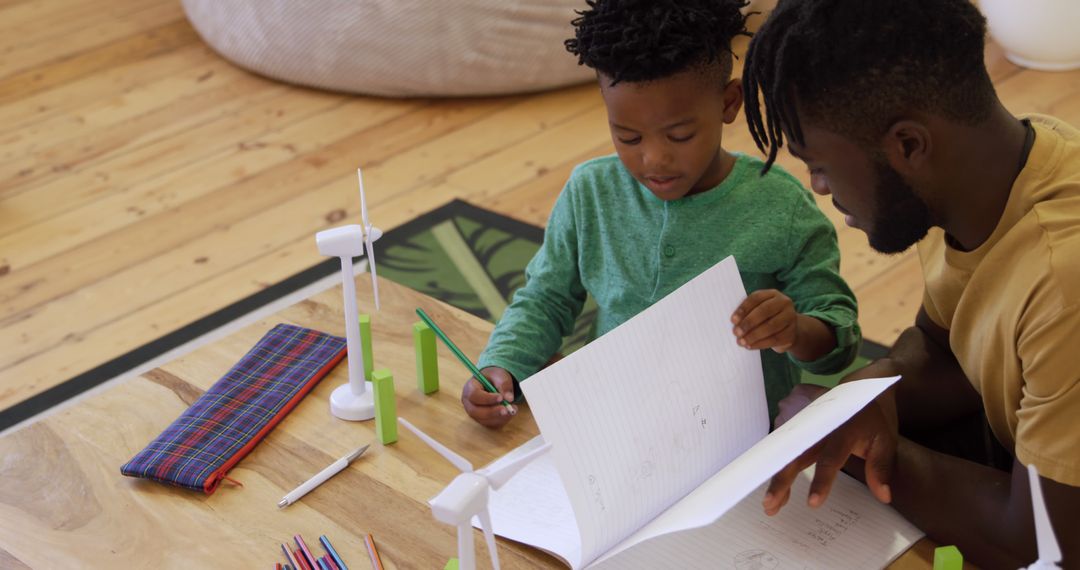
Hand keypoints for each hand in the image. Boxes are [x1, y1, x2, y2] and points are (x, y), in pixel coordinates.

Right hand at [461, 367, 517, 428]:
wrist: (494, 382)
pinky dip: (502, 420)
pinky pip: (491, 424)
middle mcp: (469, 403)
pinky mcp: (483, 419)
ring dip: (499, 417)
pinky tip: (510, 413)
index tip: (501, 398)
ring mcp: (475, 413)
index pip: (474, 395)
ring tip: (512, 409)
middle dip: (492, 412)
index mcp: (469, 388)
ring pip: (484, 420)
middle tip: (506, 409)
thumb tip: (509, 398)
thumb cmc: (494, 378)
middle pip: (475, 411)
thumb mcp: (499, 375)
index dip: (487, 398)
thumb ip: (504, 384)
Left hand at [731, 289, 797, 352]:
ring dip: (753, 335)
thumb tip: (735, 323)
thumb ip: (748, 313)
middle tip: (736, 332)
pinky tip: (750, 346)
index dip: (743, 309)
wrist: (787, 330)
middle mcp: (784, 303)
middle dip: (748, 323)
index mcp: (773, 294)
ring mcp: (790, 317)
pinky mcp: (791, 333)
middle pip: (764, 311)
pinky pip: (774, 339)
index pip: (756, 298)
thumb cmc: (767, 318)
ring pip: (770, 327)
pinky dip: (760, 344)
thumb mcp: (758, 310)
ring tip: (741, 341)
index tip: (733, 320)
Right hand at [763, 389, 898, 515]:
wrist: (861, 386)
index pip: (830, 458)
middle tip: (770, 505)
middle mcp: (817, 424)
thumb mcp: (886, 441)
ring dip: (775, 477)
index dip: (821, 481)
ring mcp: (802, 419)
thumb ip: (881, 468)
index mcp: (842, 428)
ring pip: (784, 451)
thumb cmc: (874, 419)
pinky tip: (775, 489)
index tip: (812, 503)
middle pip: (796, 455)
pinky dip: (776, 466)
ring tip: (770, 504)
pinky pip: (781, 444)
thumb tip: (883, 497)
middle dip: (781, 481)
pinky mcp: (793, 420)